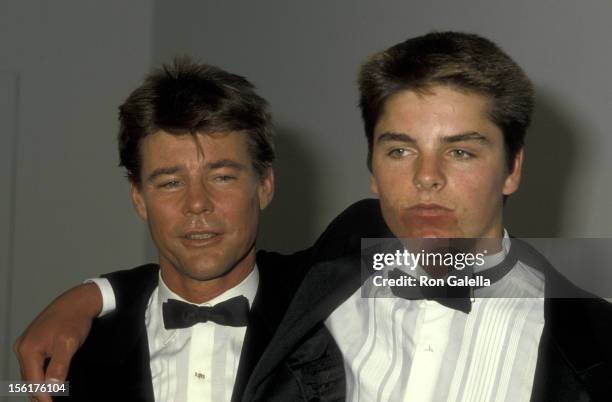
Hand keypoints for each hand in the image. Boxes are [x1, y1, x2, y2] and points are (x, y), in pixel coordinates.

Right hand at [13, 283, 101, 401]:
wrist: (77, 302)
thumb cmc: (73, 320)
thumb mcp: (68, 345)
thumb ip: (59, 367)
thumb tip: (52, 386)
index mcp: (28, 350)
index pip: (34, 382)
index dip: (43, 397)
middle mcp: (22, 347)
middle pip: (29, 379)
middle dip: (39, 393)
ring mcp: (26, 344)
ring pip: (31, 372)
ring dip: (39, 385)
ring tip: (48, 397)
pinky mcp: (33, 341)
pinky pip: (34, 363)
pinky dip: (40, 374)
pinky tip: (47, 380)